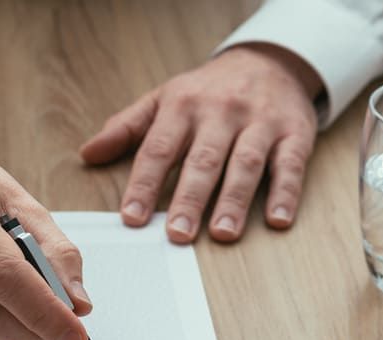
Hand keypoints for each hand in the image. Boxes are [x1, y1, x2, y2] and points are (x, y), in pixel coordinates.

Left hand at [80, 43, 322, 242]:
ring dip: (234, 200)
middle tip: (177, 234)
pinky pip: (290, 164)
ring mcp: (260, 122)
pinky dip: (286, 192)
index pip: (159, 149)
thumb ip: (127, 128)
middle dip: (189, 198)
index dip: (144, 184)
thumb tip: (88, 153)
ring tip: (222, 233)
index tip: (132, 218)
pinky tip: (278, 219)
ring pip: (246, 163)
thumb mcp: (164, 99)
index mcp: (183, 107)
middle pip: (203, 160)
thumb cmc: (209, 90)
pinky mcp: (294, 133)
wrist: (268, 61)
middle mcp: (221, 113)